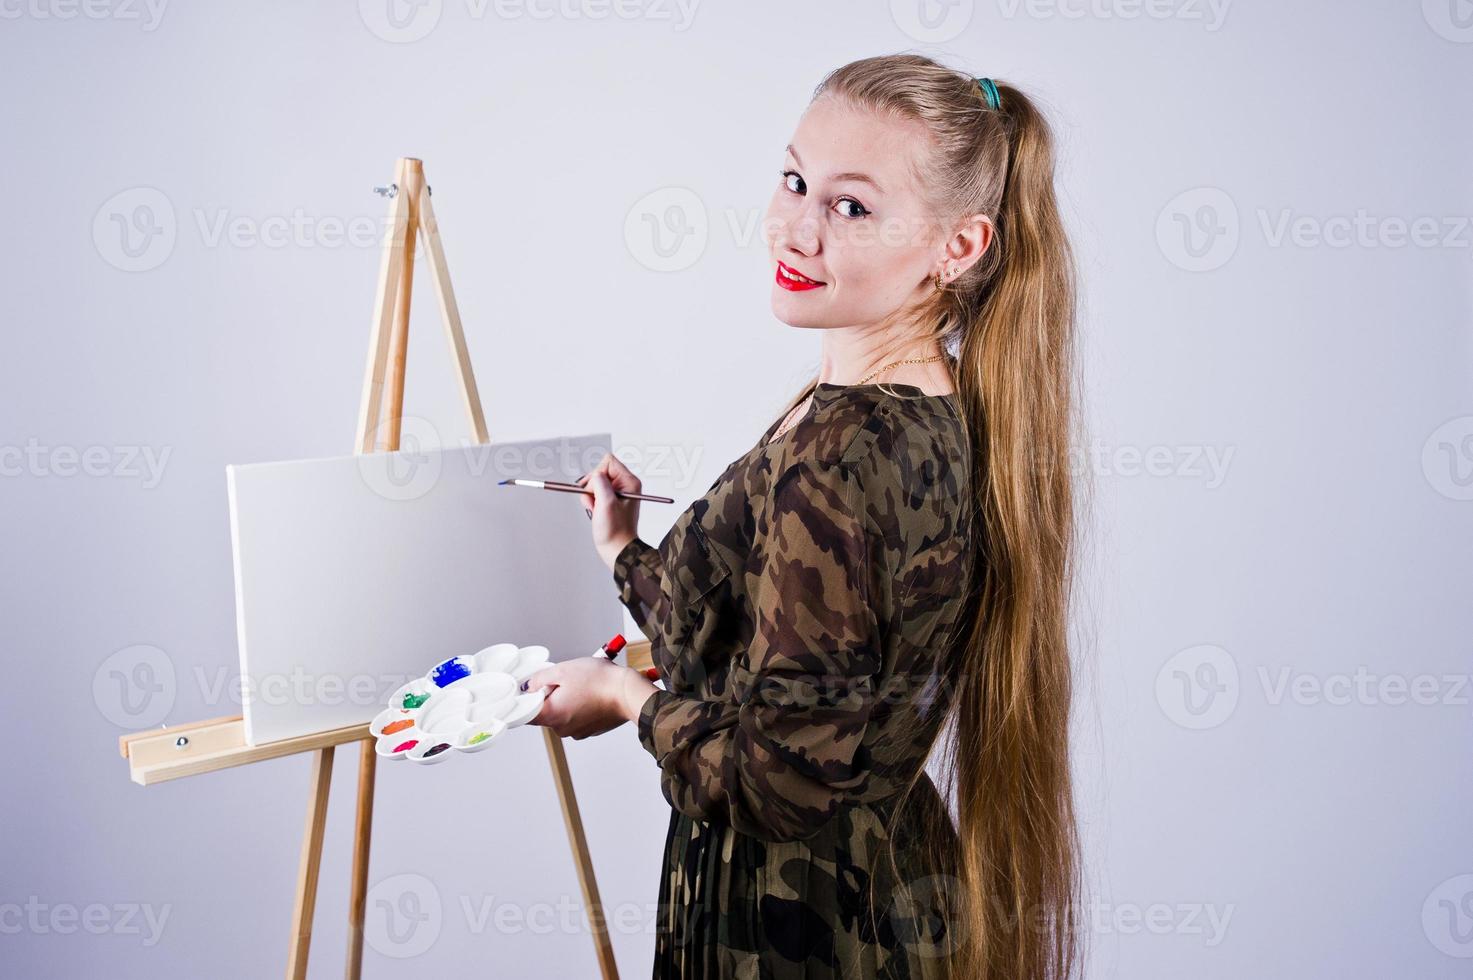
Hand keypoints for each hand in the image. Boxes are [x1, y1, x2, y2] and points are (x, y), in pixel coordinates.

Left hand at [524, 657, 657, 739]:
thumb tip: (529, 686)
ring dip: (568, 698)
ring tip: (584, 684)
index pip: (525, 714)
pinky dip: (581, 705)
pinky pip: (578, 716)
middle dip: (552, 694)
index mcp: (551, 716)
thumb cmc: (600, 682)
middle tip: (566, 679)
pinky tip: (592, 692)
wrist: (628, 693)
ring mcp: (577, 731)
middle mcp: (562, 729)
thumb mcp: (562, 670)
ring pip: (564, 712)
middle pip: (546, 711)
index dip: (526, 700)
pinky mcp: (590, 729)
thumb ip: (539, 679)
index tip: (531, 690)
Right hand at [577, 452, 642, 569]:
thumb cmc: (615, 530)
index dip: (598, 473)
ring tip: (595, 509)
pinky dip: (591, 501)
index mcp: (630, 482)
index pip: (608, 461)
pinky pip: (594, 493)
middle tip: (595, 501)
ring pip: (595, 483)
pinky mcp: (610, 500)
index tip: (596, 488)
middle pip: (600, 472)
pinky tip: (595, 511)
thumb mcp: (606, 502)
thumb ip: (599, 482)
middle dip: (592, 486)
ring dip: (590, 495)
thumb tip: (594, 475)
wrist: (616, 548)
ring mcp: (617, 493)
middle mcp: (625, 485)